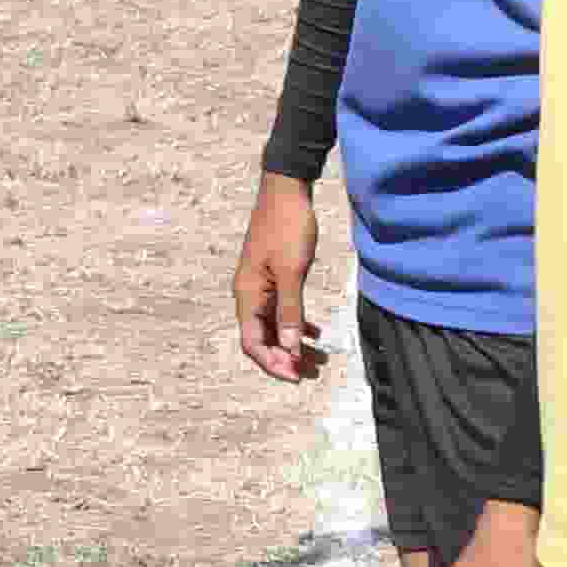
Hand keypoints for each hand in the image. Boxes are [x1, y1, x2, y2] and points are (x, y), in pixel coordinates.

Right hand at [229, 176, 324, 382]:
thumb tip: (290, 347)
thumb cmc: (287, 228)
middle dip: (286, 358)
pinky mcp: (273, 277)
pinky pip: (282, 310)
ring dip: (294, 344)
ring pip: (274, 326)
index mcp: (247, 295)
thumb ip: (290, 311)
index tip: (296, 376)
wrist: (286, 190)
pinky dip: (298, 324)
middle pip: (263, 338)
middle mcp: (249, 294)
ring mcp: (261, 286)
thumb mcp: (291, 272)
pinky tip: (316, 333)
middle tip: (313, 372)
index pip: (253, 342)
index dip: (272, 363)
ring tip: (319, 359)